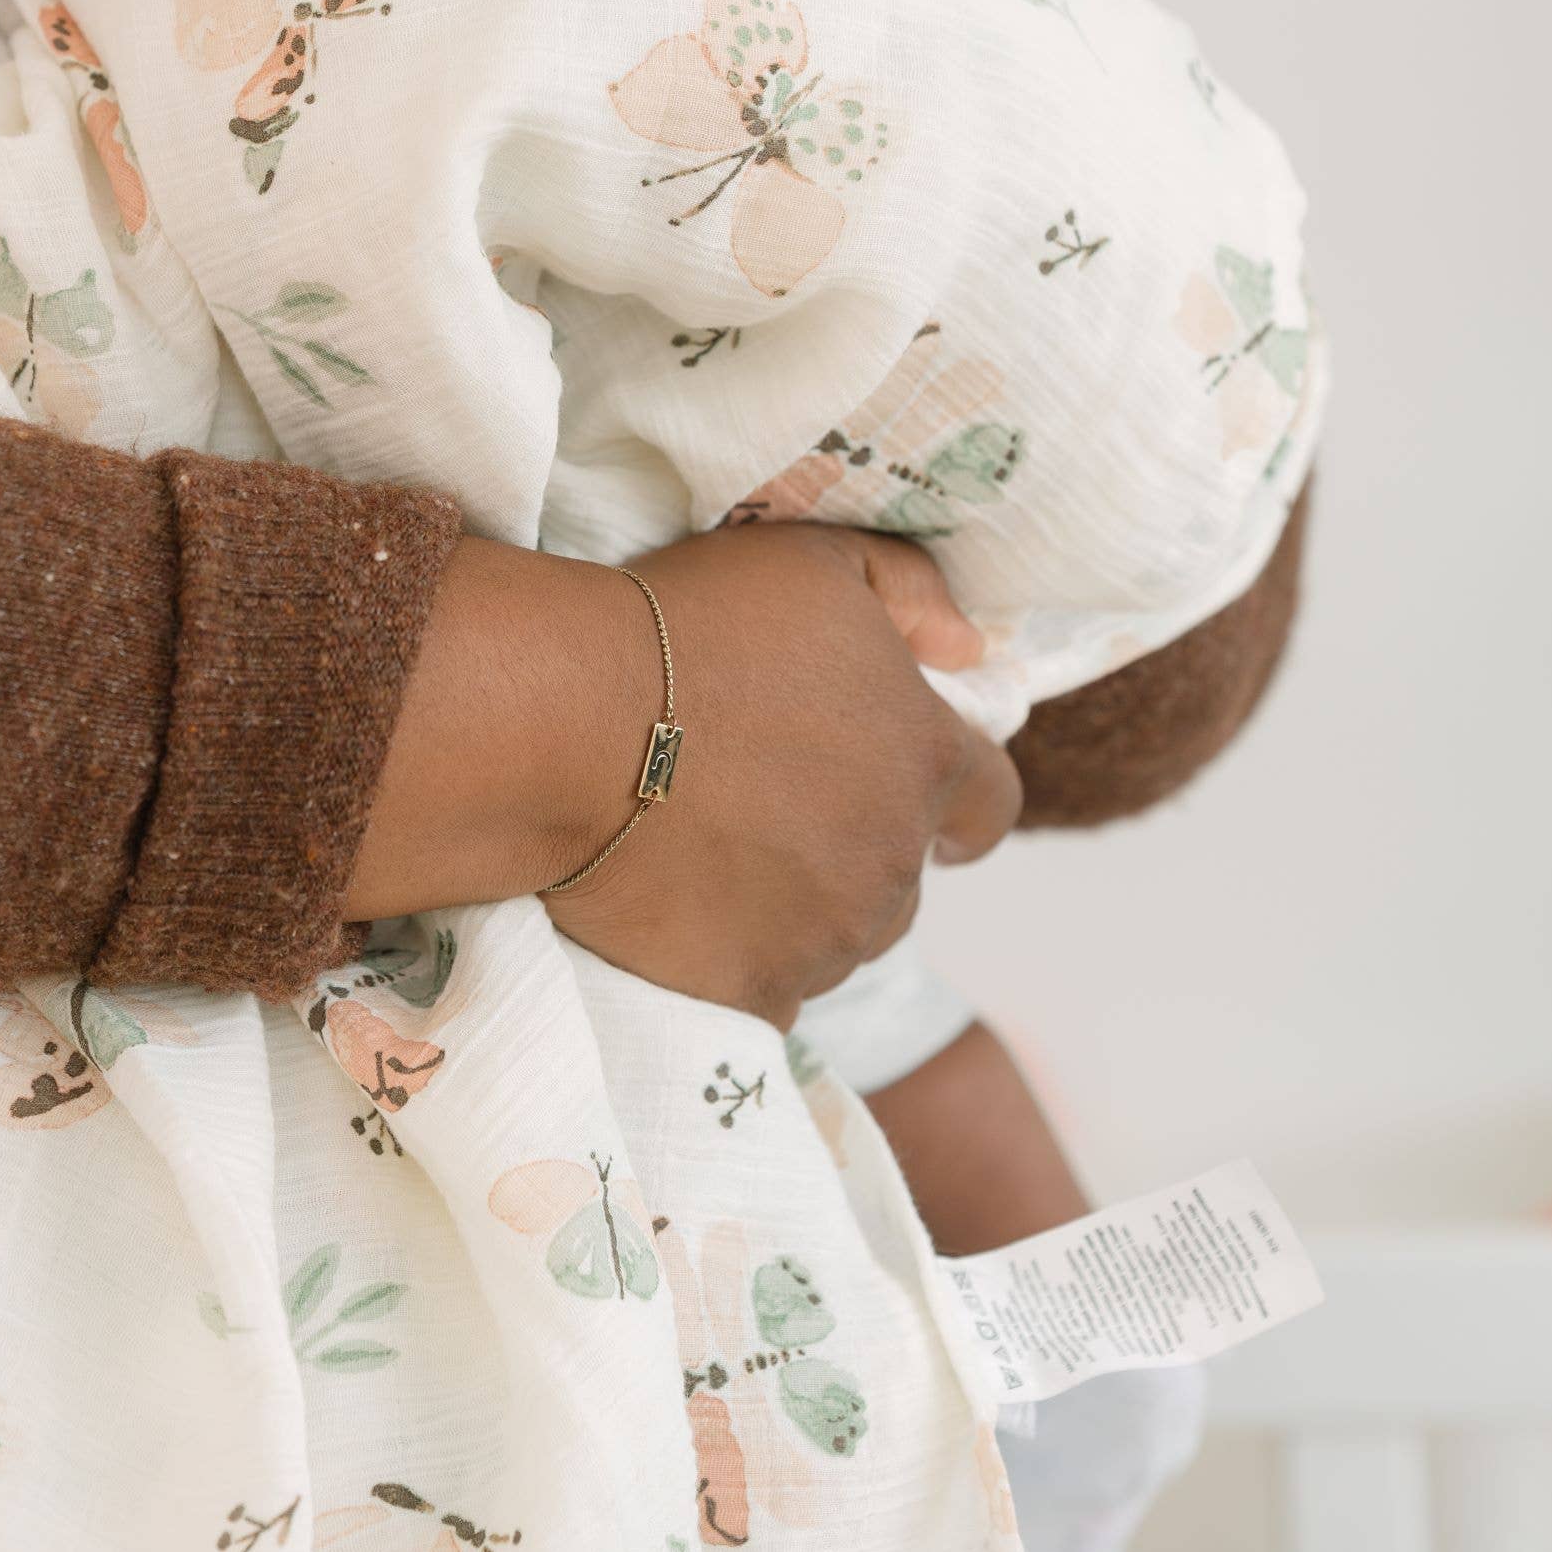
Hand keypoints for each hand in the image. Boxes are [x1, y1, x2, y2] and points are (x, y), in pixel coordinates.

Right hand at [347, 524, 1022, 1026]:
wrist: (562, 725)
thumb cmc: (690, 626)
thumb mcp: (815, 558)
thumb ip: (912, 590)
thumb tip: (969, 647)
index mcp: (925, 757)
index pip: (990, 804)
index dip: (956, 799)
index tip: (907, 793)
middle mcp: (893, 860)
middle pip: (903, 876)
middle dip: (856, 846)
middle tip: (774, 805)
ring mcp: (825, 937)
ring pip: (839, 937)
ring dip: (802, 905)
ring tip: (721, 853)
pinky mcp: (751, 990)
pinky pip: (771, 992)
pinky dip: (741, 962)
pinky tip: (693, 919)